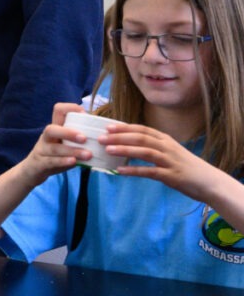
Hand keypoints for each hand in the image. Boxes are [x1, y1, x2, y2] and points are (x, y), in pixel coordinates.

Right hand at [15, 102, 91, 185]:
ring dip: (72, 151)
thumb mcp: (63, 144)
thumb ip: (76, 139)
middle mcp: (46, 137)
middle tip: (84, 138)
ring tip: (88, 155)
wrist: (32, 171)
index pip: (58, 110)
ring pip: (54, 148)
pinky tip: (74, 162)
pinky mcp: (40, 163)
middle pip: (52, 129)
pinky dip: (63, 161)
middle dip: (68, 132)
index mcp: (54, 129)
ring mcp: (42, 150)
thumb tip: (100, 137)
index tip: (85, 114)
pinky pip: (51, 161)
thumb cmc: (54, 156)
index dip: (70, 108)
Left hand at [99, 123, 216, 200]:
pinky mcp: (171, 175)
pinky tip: (120, 171)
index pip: (142, 129)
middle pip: (141, 138)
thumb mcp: (170, 152)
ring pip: (144, 151)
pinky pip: (149, 171)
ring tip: (107, 150)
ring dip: (125, 149)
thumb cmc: (186, 167)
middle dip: (119, 137)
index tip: (108, 126)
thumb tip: (129, 145)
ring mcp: (170, 161)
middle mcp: (167, 147)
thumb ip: (153, 148)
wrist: (210, 183)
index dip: (125, 127)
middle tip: (100, 138)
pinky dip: (134, 170)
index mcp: (166, 140)